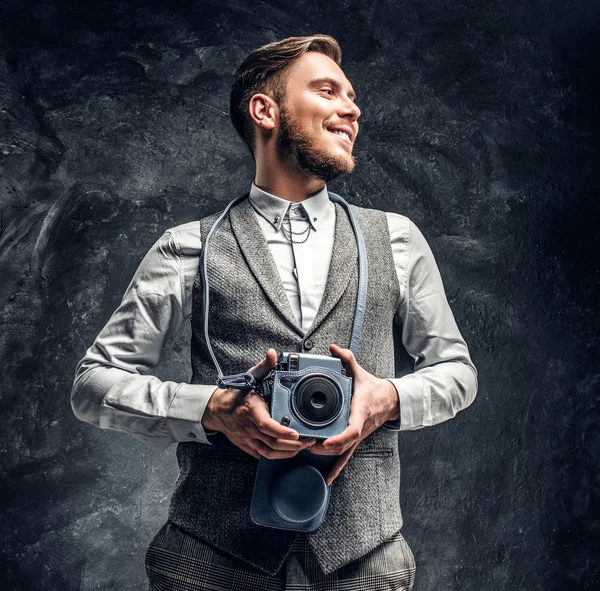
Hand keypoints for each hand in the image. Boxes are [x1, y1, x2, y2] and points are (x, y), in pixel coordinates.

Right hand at [202, 348, 315, 459]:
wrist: (217, 411)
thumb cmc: (236, 395)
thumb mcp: (250, 378)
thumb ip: (264, 367)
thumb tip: (272, 354)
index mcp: (252, 411)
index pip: (266, 425)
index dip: (282, 431)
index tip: (296, 433)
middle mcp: (250, 427)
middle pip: (273, 442)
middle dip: (294, 444)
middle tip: (309, 440)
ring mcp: (248, 439)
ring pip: (270, 452)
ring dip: (289, 452)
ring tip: (303, 446)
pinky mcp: (248, 446)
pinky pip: (265, 456)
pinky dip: (279, 456)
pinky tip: (291, 451)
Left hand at [311, 343, 398, 484]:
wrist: (390, 401)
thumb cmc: (374, 389)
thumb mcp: (361, 373)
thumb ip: (347, 359)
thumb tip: (333, 348)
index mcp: (360, 412)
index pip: (351, 430)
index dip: (338, 438)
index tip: (324, 442)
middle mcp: (359, 427)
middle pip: (342, 445)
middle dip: (324, 448)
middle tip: (306, 445)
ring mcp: (358, 436)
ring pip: (342, 452)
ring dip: (325, 455)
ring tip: (307, 451)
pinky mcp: (356, 440)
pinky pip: (345, 456)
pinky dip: (337, 469)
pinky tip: (328, 480)